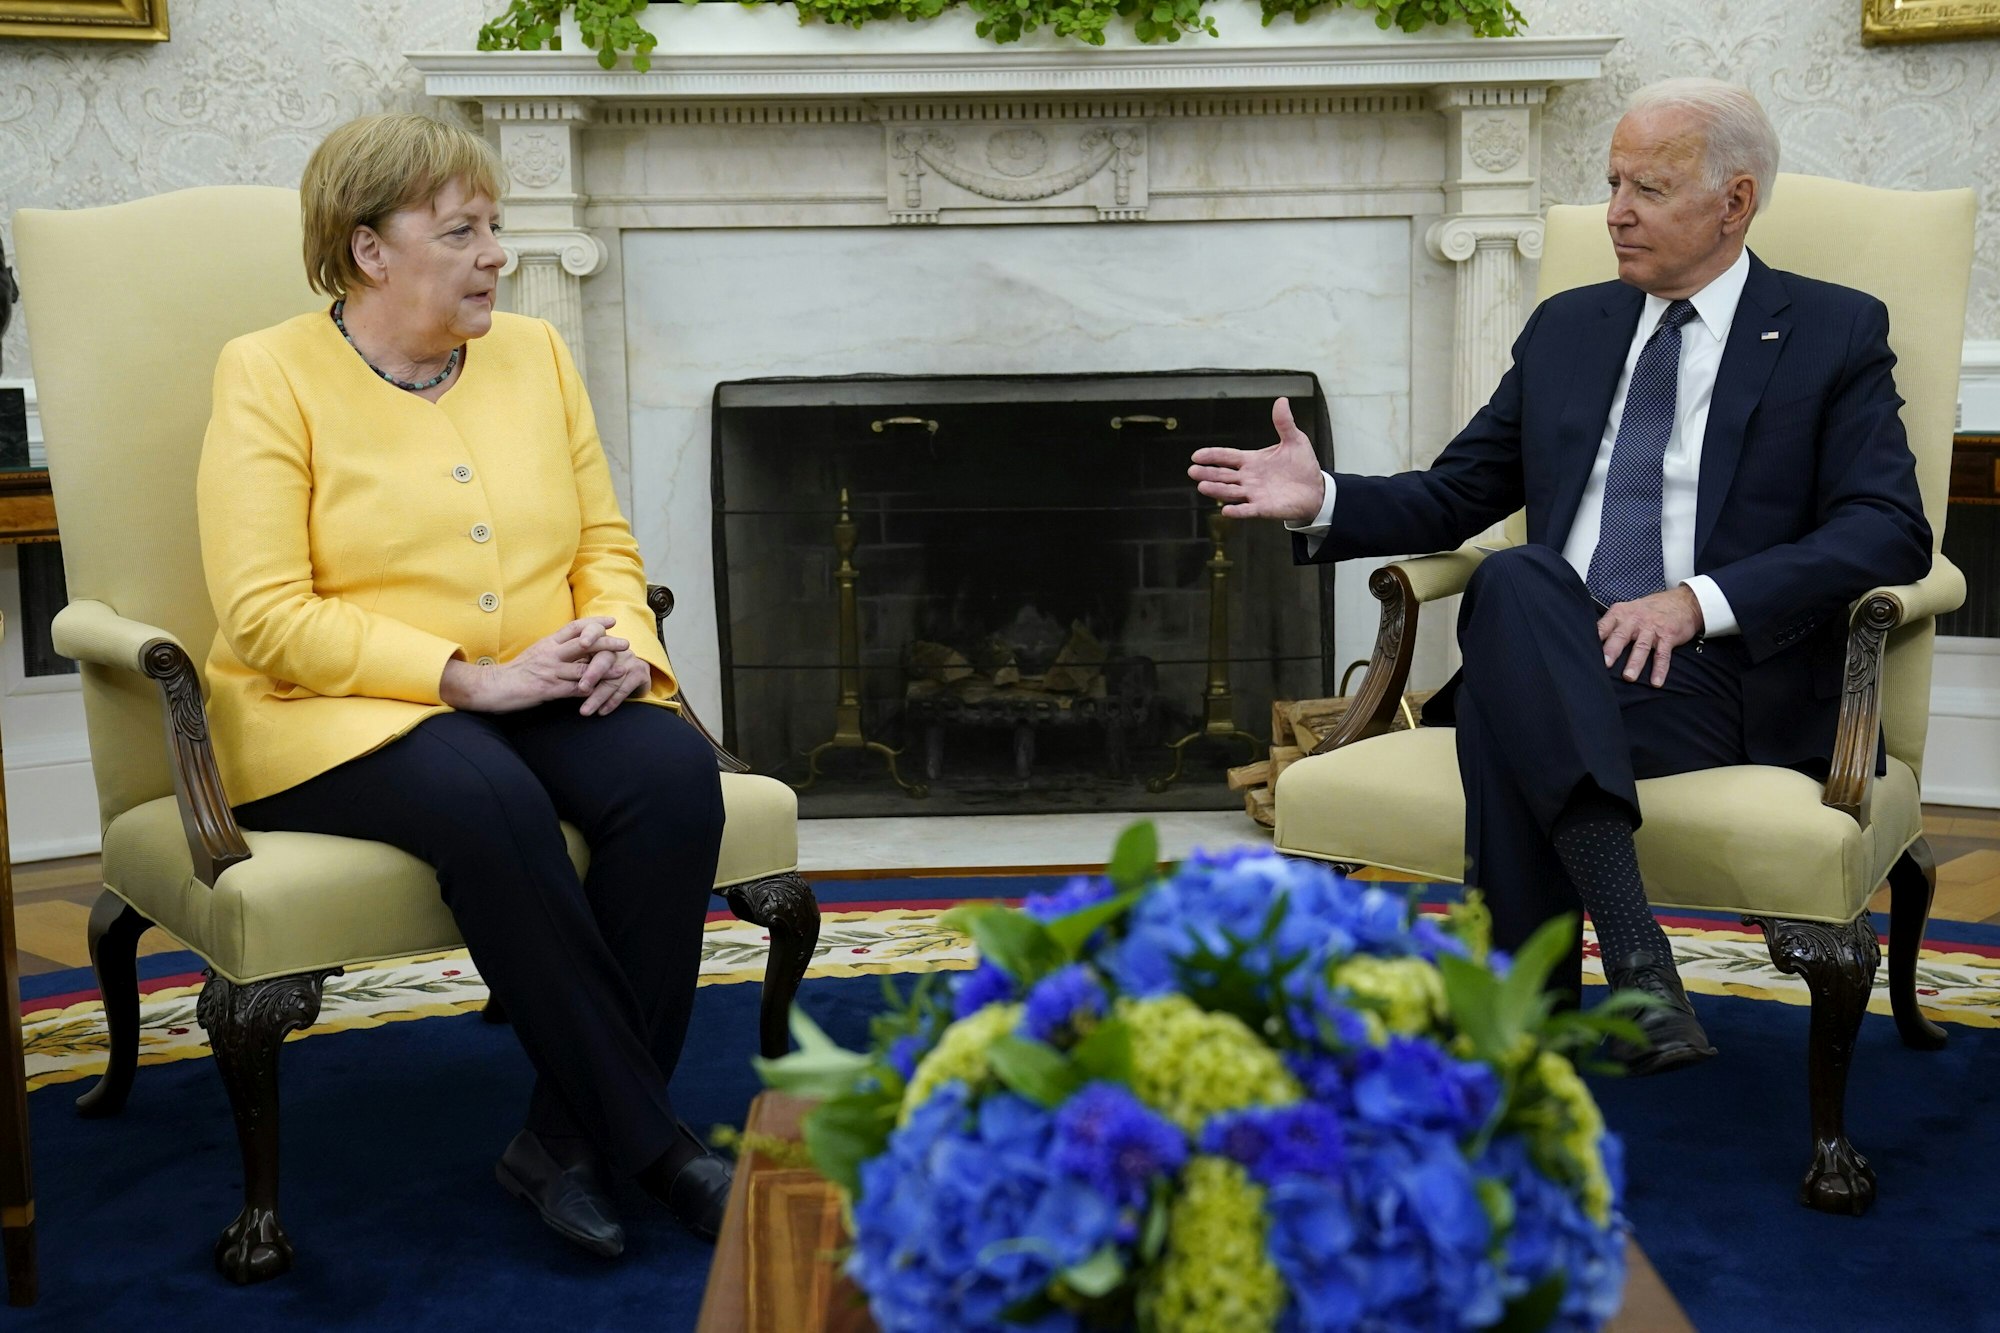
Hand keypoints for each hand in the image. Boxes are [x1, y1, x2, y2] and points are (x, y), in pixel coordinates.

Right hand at [440, 617, 628, 712]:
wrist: (494, 686)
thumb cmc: (517, 671)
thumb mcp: (537, 652)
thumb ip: (556, 648)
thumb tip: (577, 644)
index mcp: (549, 642)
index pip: (575, 627)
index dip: (594, 624)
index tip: (611, 622)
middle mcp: (551, 653)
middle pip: (583, 644)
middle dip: (606, 643)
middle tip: (624, 643)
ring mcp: (550, 670)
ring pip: (582, 667)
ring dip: (604, 669)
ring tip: (621, 668)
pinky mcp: (548, 688)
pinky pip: (573, 689)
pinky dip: (589, 690)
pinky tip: (603, 691)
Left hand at [575, 619, 652, 716]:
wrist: (631, 680)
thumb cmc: (599, 672)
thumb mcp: (586, 662)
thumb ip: (574, 660)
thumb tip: (549, 671)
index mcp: (601, 640)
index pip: (596, 631)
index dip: (590, 635)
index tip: (583, 643)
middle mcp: (617, 648)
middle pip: (605, 657)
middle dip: (593, 673)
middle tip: (582, 688)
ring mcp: (630, 660)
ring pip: (614, 678)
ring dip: (598, 696)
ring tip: (585, 711)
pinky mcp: (640, 673)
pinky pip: (625, 688)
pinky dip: (612, 702)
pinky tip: (601, 711)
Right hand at [1186, 397, 1326, 521]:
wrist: (1316, 489)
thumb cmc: (1302, 465)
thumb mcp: (1294, 440)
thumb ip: (1284, 423)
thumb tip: (1281, 400)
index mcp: (1252, 460)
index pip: (1227, 456)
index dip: (1212, 456)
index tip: (1196, 456)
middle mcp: (1248, 477)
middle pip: (1223, 475)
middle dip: (1208, 473)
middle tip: (1192, 471)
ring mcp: (1254, 493)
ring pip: (1230, 492)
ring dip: (1217, 490)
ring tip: (1202, 487)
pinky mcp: (1263, 508)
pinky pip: (1247, 510)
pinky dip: (1237, 511)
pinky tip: (1226, 511)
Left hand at [1598, 586, 1703, 686]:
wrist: (1682, 601)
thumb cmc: (1649, 610)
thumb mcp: (1628, 611)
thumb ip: (1611, 625)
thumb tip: (1591, 644)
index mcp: (1620, 614)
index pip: (1604, 625)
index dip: (1595, 637)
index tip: (1586, 650)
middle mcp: (1634, 620)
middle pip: (1621, 636)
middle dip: (1612, 650)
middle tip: (1605, 664)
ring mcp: (1652, 628)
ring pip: (1641, 647)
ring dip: (1635, 663)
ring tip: (1628, 677)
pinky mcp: (1668, 636)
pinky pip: (1663, 655)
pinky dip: (1660, 669)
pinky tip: (1656, 682)